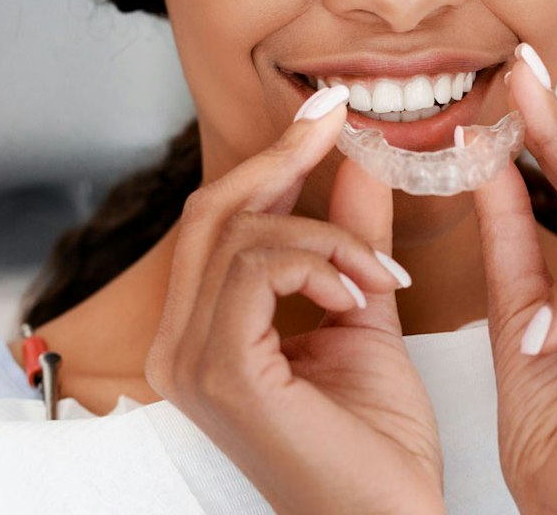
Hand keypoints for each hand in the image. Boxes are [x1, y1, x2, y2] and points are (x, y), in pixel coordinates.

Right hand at [145, 88, 443, 514]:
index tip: (323, 114)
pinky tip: (361, 293)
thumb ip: (350, 235)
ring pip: (242, 232)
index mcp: (202, 330)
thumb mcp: (362, 310)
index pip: (219, 219)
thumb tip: (357, 161)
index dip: (270, 157)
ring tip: (378, 272)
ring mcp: (190, 360)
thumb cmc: (375, 441)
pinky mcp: (220, 372)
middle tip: (338, 125)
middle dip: (280, 158)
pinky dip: (318, 261)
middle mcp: (178, 343)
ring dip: (325, 233)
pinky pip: (258, 269)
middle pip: (212, 210)